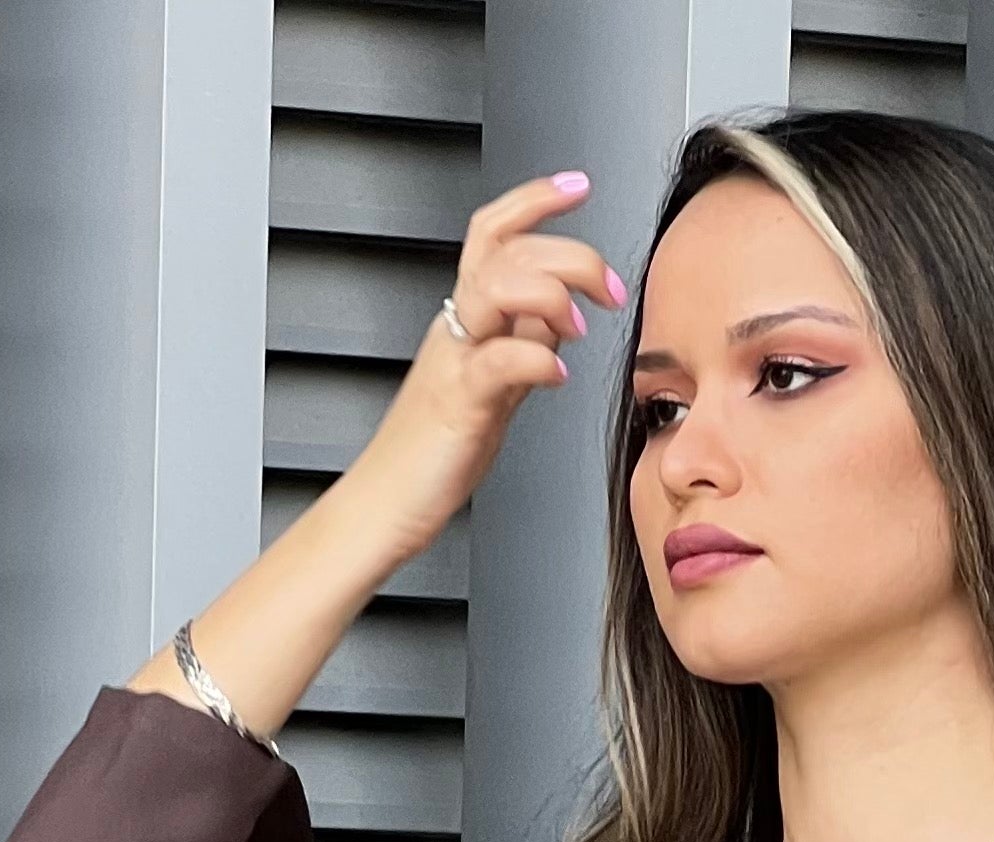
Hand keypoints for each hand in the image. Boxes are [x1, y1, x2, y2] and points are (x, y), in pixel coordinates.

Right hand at [351, 170, 628, 560]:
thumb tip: (554, 316)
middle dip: (569, 253)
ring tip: (579, 330)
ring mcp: (456, 361)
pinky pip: (498, 362)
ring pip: (497, 286)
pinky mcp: (460, 404)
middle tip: (608, 287)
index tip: (577, 185)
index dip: (533, 199)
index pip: (494, 232)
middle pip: (507, 249)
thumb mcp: (490, 387)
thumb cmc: (433, 454)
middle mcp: (457, 327)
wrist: (384, 504)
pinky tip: (557, 372)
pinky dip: (535, 358)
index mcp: (463, 317)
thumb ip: (518, 345)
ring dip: (552, 295)